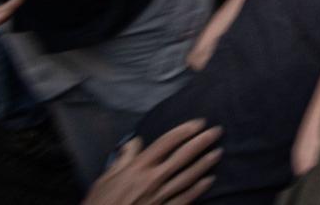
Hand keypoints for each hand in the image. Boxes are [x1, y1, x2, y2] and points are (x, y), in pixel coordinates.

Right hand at [86, 121, 222, 204]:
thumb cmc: (100, 203)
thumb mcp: (106, 177)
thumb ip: (123, 159)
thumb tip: (135, 143)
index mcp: (137, 167)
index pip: (166, 142)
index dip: (185, 130)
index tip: (200, 122)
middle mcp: (152, 179)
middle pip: (182, 156)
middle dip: (202, 142)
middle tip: (217, 131)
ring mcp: (159, 197)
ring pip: (188, 176)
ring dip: (205, 163)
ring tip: (219, 152)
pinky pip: (185, 199)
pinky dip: (198, 189)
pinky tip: (210, 180)